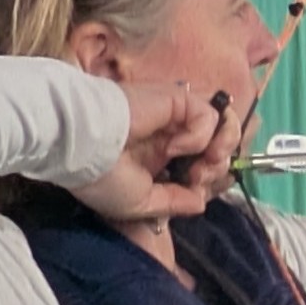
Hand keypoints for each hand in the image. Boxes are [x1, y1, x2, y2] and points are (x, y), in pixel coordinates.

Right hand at [64, 79, 228, 224]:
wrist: (83, 148)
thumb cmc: (102, 178)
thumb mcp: (139, 204)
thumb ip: (173, 202)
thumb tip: (201, 203)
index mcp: (160, 160)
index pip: (201, 165)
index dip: (210, 179)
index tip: (198, 191)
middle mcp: (171, 137)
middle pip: (218, 146)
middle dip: (217, 168)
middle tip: (197, 178)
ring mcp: (175, 118)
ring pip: (222, 124)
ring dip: (221, 147)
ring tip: (204, 161)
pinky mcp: (177, 100)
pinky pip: (208, 115)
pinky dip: (199, 135)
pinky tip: (174, 146)